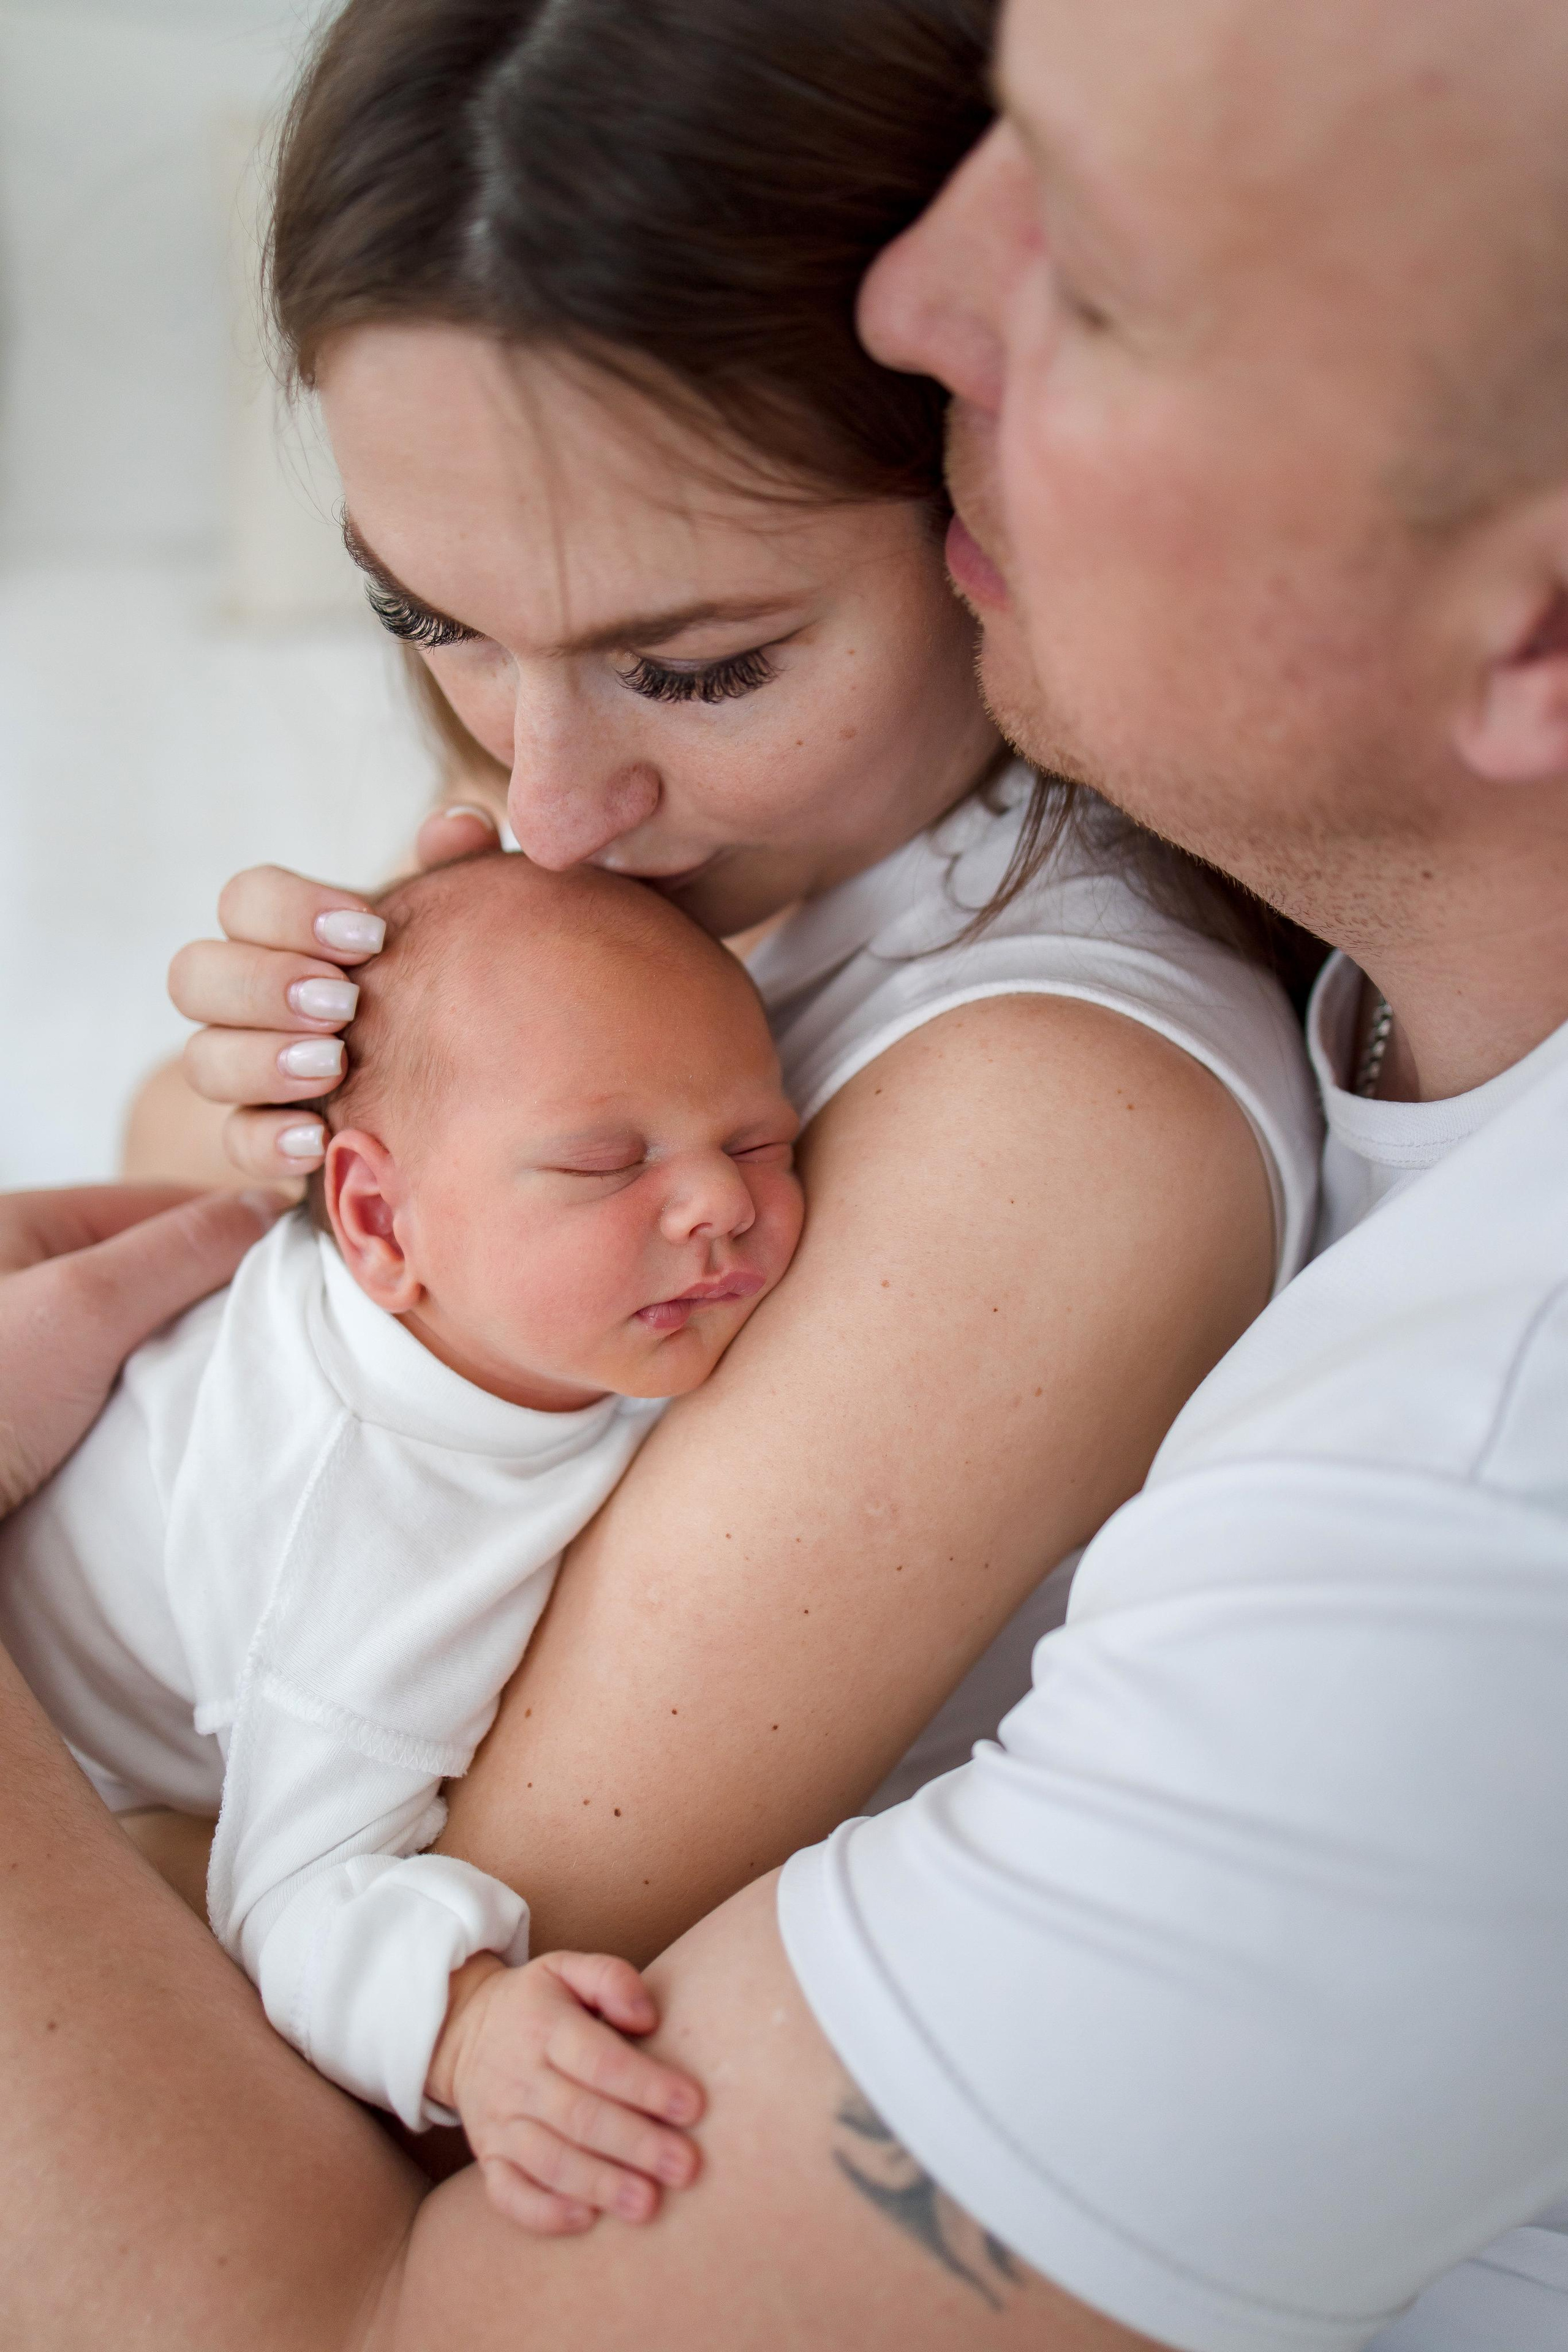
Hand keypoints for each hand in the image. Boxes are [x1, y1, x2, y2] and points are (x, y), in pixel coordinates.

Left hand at [0, 1184, 282, 1517]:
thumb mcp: (83, 1307)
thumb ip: (180, 1250)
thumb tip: (269, 1204)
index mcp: (19, 1222)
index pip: (159, 1205)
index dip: (237, 1230)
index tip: (312, 1268)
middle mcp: (15, 1277)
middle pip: (150, 1270)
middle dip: (217, 1300)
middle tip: (290, 1335)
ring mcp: (19, 1350)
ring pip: (132, 1336)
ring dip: (184, 1359)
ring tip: (246, 1384)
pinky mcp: (23, 1417)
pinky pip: (107, 1392)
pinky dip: (150, 1404)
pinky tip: (184, 1427)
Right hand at [167, 806, 501, 1183]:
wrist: (431, 1081)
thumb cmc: (424, 980)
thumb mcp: (439, 926)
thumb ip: (448, 872)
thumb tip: (461, 824)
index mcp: (278, 934)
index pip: (243, 899)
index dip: (291, 909)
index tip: (371, 933)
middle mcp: (242, 1000)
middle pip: (194, 976)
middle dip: (264, 984)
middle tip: (343, 1001)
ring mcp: (242, 1071)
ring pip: (202, 1060)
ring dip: (262, 1060)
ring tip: (335, 1065)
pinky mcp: (261, 1138)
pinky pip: (235, 1141)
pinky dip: (269, 1140)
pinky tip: (318, 1139)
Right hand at [429, 1949, 703, 2233]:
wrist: (461, 2030)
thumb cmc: (537, 2003)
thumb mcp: (567, 1969)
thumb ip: (611, 1979)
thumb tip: (648, 2017)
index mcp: (544, 2026)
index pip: (599, 2060)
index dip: (646, 2085)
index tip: (693, 2106)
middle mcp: (520, 2077)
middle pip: (580, 2117)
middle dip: (636, 2145)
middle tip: (685, 2166)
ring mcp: (500, 2122)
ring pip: (549, 2161)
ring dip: (600, 2184)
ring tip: (647, 2203)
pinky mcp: (489, 2158)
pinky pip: (508, 2193)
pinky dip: (543, 2212)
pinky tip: (585, 2220)